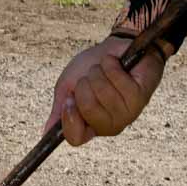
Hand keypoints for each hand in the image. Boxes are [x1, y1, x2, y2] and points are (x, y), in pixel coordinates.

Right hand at [48, 36, 167, 145]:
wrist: (115, 48)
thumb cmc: (90, 68)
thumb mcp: (68, 87)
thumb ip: (60, 109)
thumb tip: (46, 132)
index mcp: (88, 125)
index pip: (75, 138)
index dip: (69, 118)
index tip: (69, 99)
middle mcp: (108, 125)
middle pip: (88, 109)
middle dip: (84, 85)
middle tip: (90, 77)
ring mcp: (127, 113)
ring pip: (104, 93)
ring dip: (99, 73)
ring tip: (104, 69)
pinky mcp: (140, 98)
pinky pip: (118, 82)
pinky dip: (111, 66)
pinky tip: (116, 65)